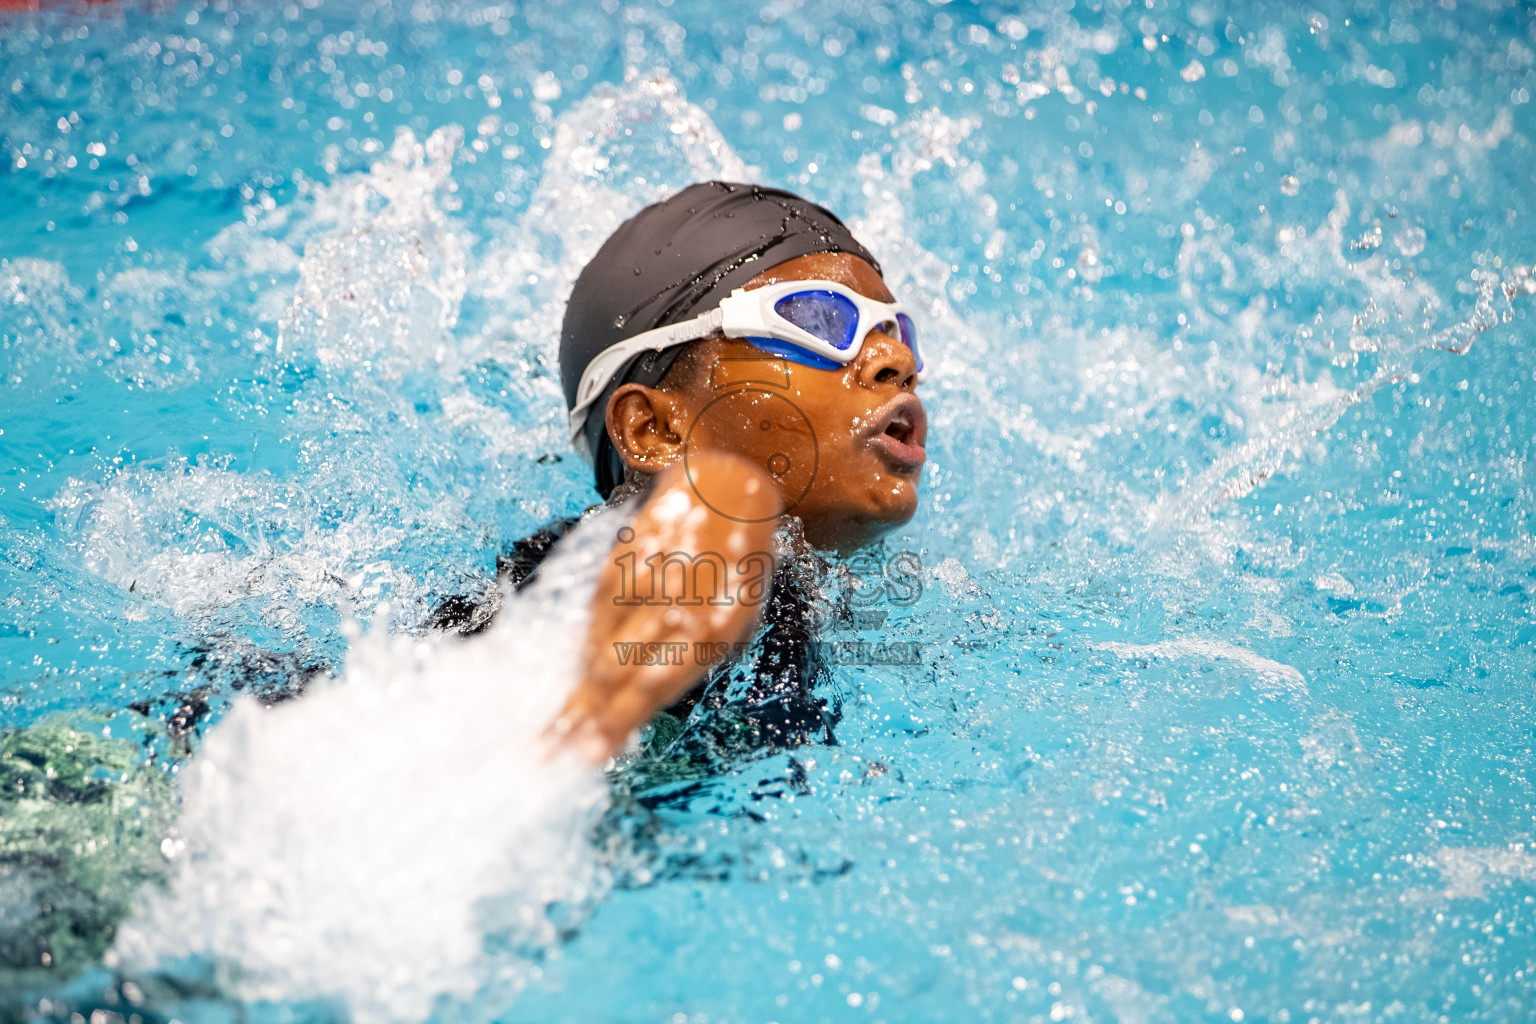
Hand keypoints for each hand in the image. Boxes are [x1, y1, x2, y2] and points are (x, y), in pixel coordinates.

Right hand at [551, 452, 780, 762]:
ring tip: (552, 729)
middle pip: (623, 672)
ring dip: (578, 687)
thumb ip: (690, 660)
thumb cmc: (732, 572)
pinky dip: (586, 643)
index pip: (657, 686)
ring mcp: (649, 583)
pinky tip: (575, 674)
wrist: (728, 492)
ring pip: (604, 643)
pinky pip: (600, 608)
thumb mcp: (732, 620)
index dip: (621, 720)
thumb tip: (644, 702)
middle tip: (555, 753)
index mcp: (714, 631)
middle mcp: (678, 608)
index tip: (591, 755)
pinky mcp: (629, 559)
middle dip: (589, 716)